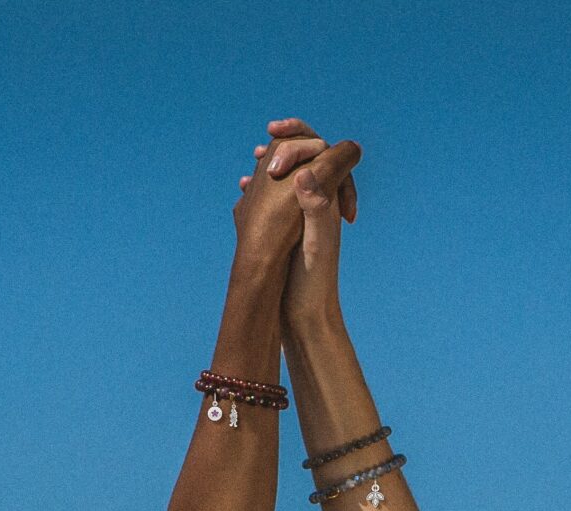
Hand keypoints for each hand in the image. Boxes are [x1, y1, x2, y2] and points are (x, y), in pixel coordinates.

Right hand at [243, 118, 360, 328]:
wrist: (307, 319)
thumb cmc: (314, 285)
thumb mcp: (315, 245)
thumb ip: (314, 209)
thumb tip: (307, 175)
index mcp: (328, 203)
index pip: (323, 153)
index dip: (301, 136)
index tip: (274, 131)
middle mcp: (318, 207)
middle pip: (307, 162)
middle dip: (287, 147)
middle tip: (266, 138)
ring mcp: (301, 220)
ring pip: (289, 182)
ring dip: (272, 167)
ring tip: (254, 160)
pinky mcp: (287, 236)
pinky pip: (276, 204)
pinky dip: (261, 192)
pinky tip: (242, 193)